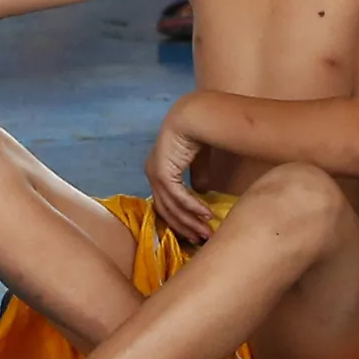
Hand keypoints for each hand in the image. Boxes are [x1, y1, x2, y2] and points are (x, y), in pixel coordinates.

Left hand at [145, 107, 212, 246]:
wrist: (192, 118)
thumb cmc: (195, 136)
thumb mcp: (197, 162)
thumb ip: (198, 177)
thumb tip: (202, 192)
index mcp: (157, 172)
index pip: (165, 203)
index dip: (180, 220)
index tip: (196, 233)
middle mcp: (152, 174)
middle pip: (166, 210)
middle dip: (185, 226)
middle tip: (202, 239)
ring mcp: (155, 173)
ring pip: (171, 206)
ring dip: (190, 221)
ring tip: (206, 232)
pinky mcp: (163, 171)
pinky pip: (178, 196)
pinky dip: (192, 207)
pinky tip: (207, 214)